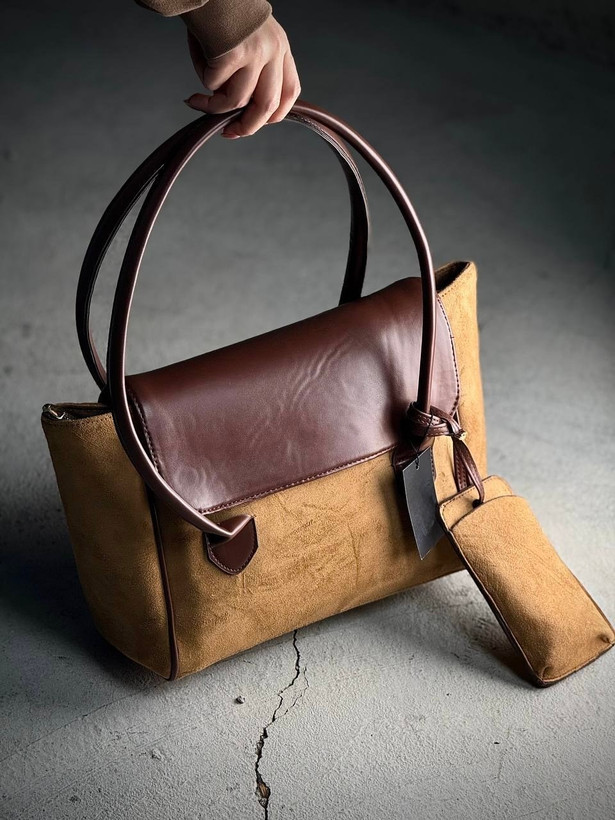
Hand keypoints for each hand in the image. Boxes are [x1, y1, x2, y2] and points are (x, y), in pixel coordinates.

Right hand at [184, 15, 300, 138]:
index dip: (271, 116)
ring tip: (196, 100)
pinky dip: (202, 78)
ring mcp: (255, 51)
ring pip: (236, 100)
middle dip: (245, 127)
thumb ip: (251, 71)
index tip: (251, 124)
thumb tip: (237, 110)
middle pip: (266, 106)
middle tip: (227, 133)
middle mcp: (273, 50)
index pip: (289, 93)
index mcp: (281, 48)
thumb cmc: (220, 11)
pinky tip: (198, 60)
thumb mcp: (248, 40)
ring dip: (213, 106)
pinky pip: (214, 83)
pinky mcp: (232, 52)